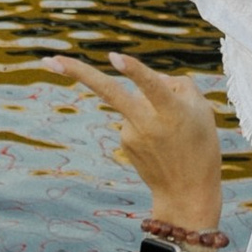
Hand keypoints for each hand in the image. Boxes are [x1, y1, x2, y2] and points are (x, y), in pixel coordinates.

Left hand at [46, 53, 223, 232]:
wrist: (187, 194)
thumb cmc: (201, 147)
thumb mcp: (203, 111)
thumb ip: (179, 85)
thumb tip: (150, 77)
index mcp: (171, 112)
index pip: (150, 86)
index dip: (134, 70)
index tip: (114, 57)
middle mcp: (147, 123)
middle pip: (108, 91)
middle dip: (76, 73)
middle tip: (48, 59)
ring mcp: (130, 134)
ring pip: (133, 101)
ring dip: (148, 105)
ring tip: (175, 134)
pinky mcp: (124, 142)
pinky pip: (135, 118)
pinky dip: (147, 121)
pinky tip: (163, 143)